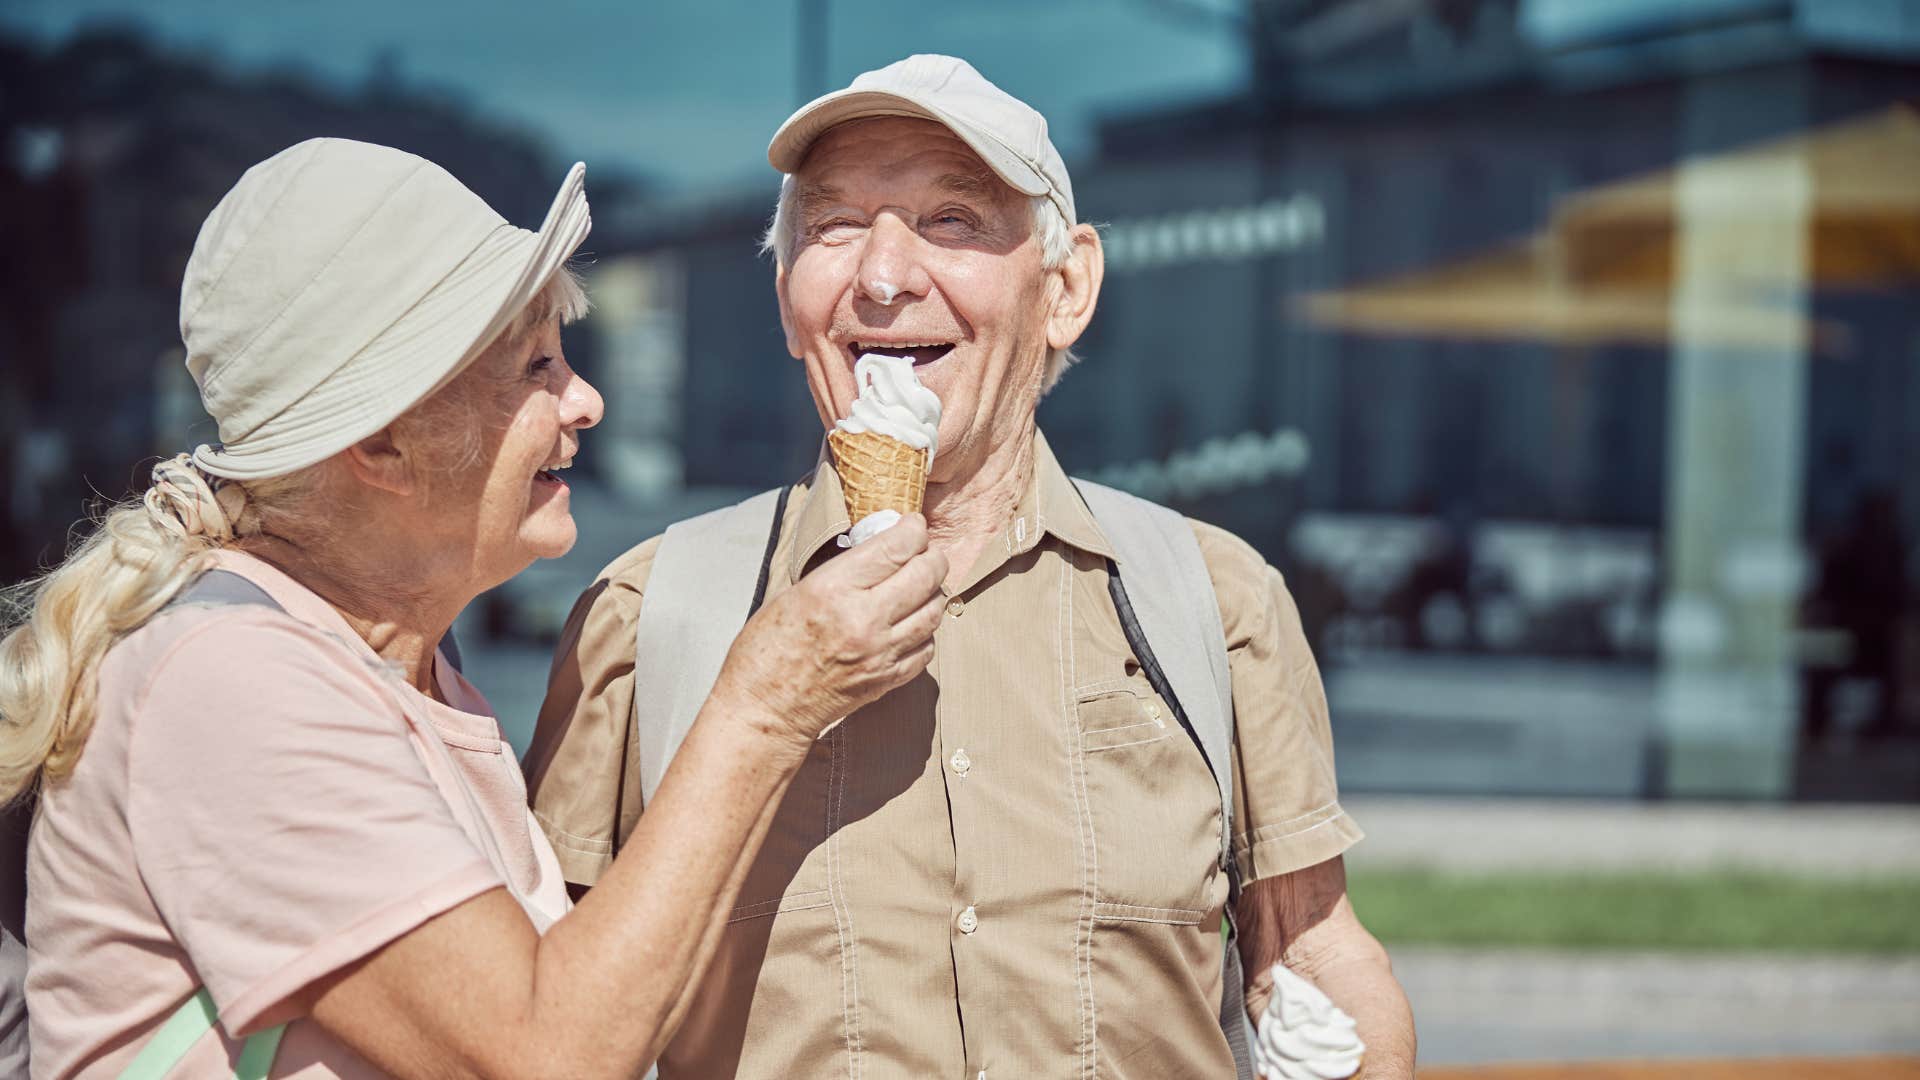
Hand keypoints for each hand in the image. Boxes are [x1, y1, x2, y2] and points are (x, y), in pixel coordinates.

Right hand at [712, 513, 946, 745]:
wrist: (765, 709)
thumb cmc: (766, 649)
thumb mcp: (795, 592)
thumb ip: (841, 571)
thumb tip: (878, 547)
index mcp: (834, 590)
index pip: (897, 547)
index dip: (913, 529)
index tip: (912, 525)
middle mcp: (864, 620)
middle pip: (927, 575)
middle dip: (932, 557)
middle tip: (924, 552)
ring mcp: (881, 653)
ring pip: (934, 611)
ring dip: (933, 592)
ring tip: (920, 585)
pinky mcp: (888, 679)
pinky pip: (927, 647)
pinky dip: (926, 630)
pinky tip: (911, 623)